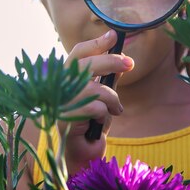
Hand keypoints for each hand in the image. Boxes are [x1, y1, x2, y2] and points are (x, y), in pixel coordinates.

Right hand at [59, 29, 133, 174]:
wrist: (79, 154)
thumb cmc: (89, 123)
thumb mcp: (101, 98)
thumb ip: (107, 80)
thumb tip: (123, 59)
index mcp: (67, 78)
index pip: (78, 54)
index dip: (95, 44)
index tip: (113, 35)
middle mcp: (60, 87)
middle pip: (86, 65)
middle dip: (111, 61)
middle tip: (130, 63)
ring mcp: (61, 102)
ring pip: (95, 88)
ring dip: (112, 99)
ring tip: (116, 110)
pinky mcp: (65, 117)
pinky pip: (95, 108)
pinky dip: (104, 116)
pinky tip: (100, 125)